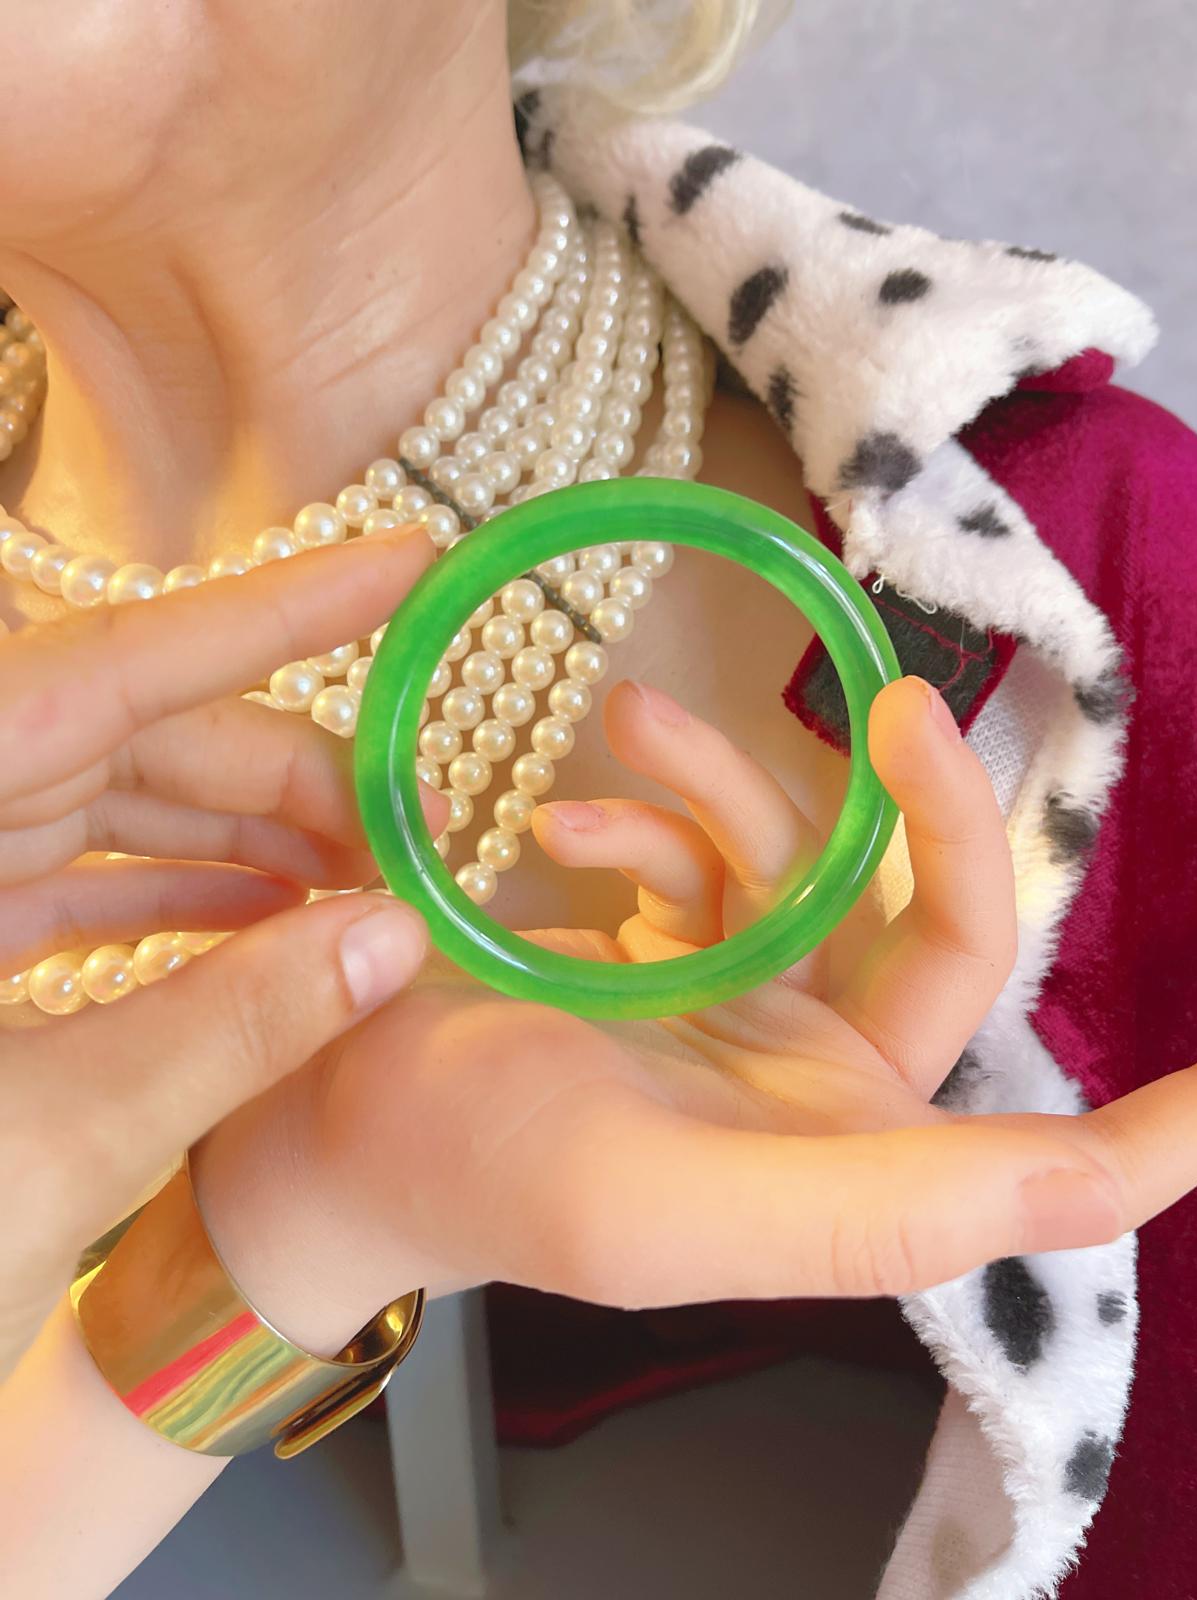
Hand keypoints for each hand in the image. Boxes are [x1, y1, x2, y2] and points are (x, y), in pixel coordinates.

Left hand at [0, 530, 443, 1378]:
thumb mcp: (59, 1146)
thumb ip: (232, 1029)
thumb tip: (395, 939)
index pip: (106, 667)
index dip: (270, 611)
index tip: (401, 563)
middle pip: (130, 739)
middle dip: (284, 776)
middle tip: (413, 829)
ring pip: (110, 806)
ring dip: (244, 842)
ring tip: (363, 890)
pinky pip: (71, 878)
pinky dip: (178, 899)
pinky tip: (274, 928)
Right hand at [195, 675, 1196, 1354]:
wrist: (333, 1112)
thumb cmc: (490, 1177)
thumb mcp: (676, 1212)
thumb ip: (884, 1215)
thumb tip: (1105, 1180)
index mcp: (847, 1174)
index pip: (1046, 1156)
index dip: (1158, 1131)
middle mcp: (820, 1090)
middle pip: (939, 928)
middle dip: (932, 813)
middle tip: (904, 702)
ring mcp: (745, 1005)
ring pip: (805, 858)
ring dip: (726, 791)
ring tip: (623, 739)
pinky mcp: (670, 941)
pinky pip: (704, 846)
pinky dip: (645, 816)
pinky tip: (559, 822)